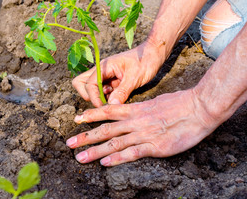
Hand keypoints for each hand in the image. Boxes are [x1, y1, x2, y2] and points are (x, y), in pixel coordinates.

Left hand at [66, 89, 218, 165]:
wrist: (198, 108)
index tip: (76, 119)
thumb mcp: (153, 102)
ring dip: (95, 151)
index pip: (107, 111)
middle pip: (105, 129)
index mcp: (135, 109)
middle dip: (85, 136)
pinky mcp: (155, 146)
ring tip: (80, 158)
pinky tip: (105, 164)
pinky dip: (118, 158)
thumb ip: (139, 110)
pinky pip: (132, 153)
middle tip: (69, 143)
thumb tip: (128, 112)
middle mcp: (135, 121)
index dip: (90, 115)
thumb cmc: (179, 103)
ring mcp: (144, 134)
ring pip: (114, 143)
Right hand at [72, 42, 162, 106]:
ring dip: (97, 96)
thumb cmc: (145, 61)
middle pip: (80, 83)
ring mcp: (104, 75)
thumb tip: (111, 105)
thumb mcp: (135, 77)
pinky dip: (105, 96)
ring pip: (89, 87)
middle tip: (103, 100)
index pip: (89, 83)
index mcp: (104, 66)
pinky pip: (100, 90)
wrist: (154, 54)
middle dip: (88, 95)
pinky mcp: (110, 81)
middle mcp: (101, 70)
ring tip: (112, 97)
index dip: (93, 97)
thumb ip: (122, 91)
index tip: (103, 106)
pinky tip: (118, 96)